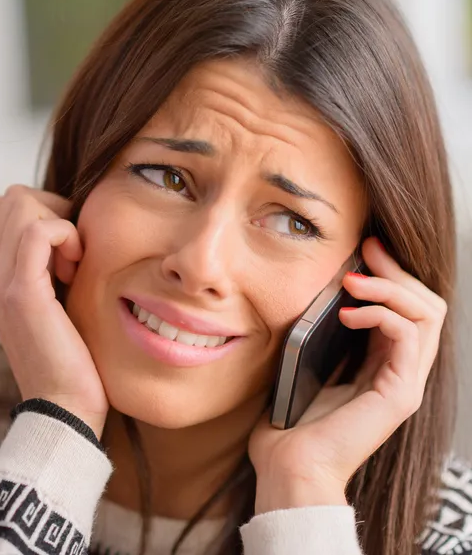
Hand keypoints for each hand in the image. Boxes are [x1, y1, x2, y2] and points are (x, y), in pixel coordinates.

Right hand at [0, 185, 108, 438]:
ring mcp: (1, 282)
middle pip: (13, 198)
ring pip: (21, 204)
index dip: (48, 212)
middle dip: (53, 210)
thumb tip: (74, 235)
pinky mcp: (21, 292)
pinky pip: (39, 231)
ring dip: (60, 223)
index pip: (9, 208)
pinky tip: (77, 268)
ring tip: (75, 264)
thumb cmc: (73, 355)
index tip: (73, 249)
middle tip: (74, 253)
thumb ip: (54, 269)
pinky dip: (66, 236)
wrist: (66, 405)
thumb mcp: (60, 303)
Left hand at [248, 237, 446, 512]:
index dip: (391, 273)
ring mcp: (405, 382)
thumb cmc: (291, 417)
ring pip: (425, 314)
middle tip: (367, 250)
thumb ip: (324, 332)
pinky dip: (382, 314)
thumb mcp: (308, 361)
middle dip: (396, 271)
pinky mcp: (400, 394)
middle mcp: (402, 370)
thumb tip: (322, 290)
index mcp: (382, 362)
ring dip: (389, 287)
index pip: (407, 307)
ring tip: (351, 281)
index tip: (365, 248)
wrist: (288, 465)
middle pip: (425, 304)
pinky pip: (409, 337)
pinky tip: (349, 312)